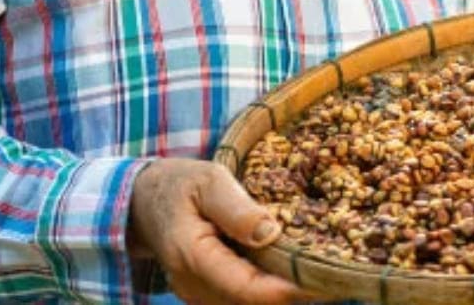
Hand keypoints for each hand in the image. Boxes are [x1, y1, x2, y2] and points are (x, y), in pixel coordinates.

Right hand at [128, 158, 312, 304]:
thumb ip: (237, 208)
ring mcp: (196, 294)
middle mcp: (192, 285)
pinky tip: (288, 273)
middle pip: (247, 303)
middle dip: (288, 295)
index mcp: (192, 256)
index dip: (281, 291)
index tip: (316, 284)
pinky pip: (238, 299)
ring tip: (316, 276)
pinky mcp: (205, 294)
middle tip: (330, 278)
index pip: (243, 286)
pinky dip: (264, 290)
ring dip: (277, 294)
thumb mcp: (209, 180)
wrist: (144, 200)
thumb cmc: (179, 184)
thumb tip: (271, 232)